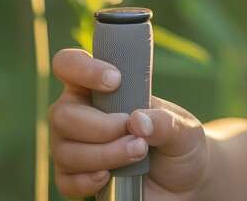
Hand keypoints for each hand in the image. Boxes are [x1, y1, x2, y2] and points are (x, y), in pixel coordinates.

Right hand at [50, 48, 209, 198]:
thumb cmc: (178, 142)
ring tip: (138, 153)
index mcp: (96, 87)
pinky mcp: (74, 178)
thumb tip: (137, 120)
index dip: (83, 69)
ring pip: (66, 151)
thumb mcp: (183, 128)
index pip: (69, 64)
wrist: (183, 181)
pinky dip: (88, 180)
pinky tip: (109, 176)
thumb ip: (164, 121)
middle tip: (137, 136)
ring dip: (105, 155)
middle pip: (63, 114)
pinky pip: (65, 181)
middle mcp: (77, 114)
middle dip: (102, 128)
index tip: (115, 80)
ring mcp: (71, 147)